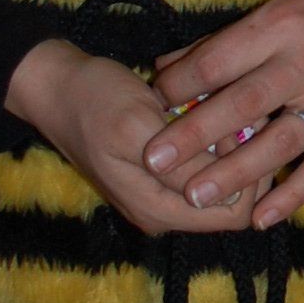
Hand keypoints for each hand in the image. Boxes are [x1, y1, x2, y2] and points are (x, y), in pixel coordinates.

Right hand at [5, 38, 257, 236]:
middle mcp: (162, 212)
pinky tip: (199, 110)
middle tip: (234, 114)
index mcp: (157, 210)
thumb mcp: (137, 125)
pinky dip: (207, 142)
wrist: (54, 88)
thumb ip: (183, 163)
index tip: (242, 130)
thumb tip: (232, 188)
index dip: (249, 175)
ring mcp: (159, 196)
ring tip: (214, 107)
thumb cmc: (93, 100)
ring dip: (224, 147)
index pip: (234, 214)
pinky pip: (199, 167)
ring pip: (217, 181)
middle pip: (230, 201)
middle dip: (240, 159)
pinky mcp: (159, 176)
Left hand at [142, 0, 303, 228]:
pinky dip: (292, 195)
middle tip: (154, 159)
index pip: (218, 60)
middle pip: (242, 103)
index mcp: (281, 26)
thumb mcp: (281, 9)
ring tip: (195, 196)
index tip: (153, 101)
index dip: (180, 83)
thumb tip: (164, 66)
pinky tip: (261, 217)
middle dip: (194, 134)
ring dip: (235, 172)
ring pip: (279, 142)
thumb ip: (224, 42)